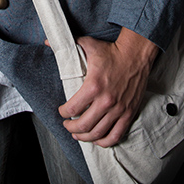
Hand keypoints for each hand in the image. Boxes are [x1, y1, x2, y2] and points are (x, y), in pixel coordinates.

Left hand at [59, 28, 157, 147]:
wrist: (136, 55)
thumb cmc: (111, 51)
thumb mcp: (88, 44)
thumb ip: (67, 45)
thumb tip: (47, 41)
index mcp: (93, 86)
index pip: (72, 109)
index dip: (63, 113)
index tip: (61, 112)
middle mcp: (106, 101)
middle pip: (84, 125)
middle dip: (71, 128)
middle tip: (67, 125)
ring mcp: (118, 109)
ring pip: (98, 133)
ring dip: (85, 137)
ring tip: (78, 135)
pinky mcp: (129, 113)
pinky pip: (116, 135)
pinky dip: (105, 141)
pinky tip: (97, 139)